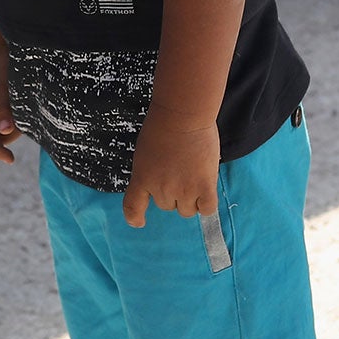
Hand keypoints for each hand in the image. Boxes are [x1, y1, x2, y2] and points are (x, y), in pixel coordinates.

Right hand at [0, 45, 20, 163]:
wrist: (3, 38)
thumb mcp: (0, 87)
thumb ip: (3, 109)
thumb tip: (5, 133)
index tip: (11, 160)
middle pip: (0, 133)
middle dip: (13, 131)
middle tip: (26, 120)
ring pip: (10, 122)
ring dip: (20, 120)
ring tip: (29, 106)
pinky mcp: (9, 94)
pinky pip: (16, 112)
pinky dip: (23, 112)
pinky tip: (32, 104)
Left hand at [121, 113, 218, 227]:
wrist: (182, 115)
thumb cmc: (163, 124)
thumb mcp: (145, 150)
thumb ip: (151, 170)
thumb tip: (165, 180)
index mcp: (142, 178)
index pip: (132, 206)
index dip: (134, 217)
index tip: (139, 222)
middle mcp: (160, 189)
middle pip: (167, 206)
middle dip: (173, 193)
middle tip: (180, 171)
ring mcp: (183, 190)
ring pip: (187, 210)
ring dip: (191, 198)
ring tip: (195, 175)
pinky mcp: (204, 186)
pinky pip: (206, 208)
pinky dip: (206, 204)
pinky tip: (206, 191)